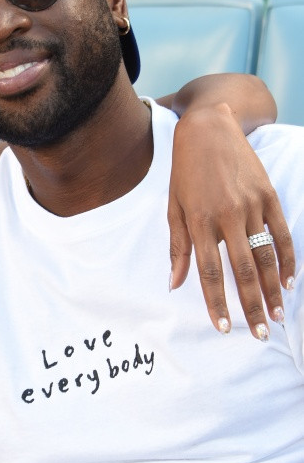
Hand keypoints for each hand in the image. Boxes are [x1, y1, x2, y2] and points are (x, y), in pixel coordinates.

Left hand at [168, 105, 294, 338]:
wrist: (209, 128)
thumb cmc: (185, 172)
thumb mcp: (173, 206)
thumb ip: (177, 247)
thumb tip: (175, 285)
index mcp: (199, 220)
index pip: (208, 271)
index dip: (216, 302)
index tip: (222, 327)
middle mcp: (226, 215)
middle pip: (241, 270)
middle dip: (251, 306)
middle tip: (260, 334)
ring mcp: (251, 205)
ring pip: (265, 256)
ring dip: (273, 290)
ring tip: (278, 316)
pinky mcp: (269, 196)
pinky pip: (281, 234)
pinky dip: (287, 261)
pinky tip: (290, 283)